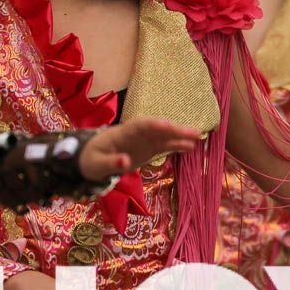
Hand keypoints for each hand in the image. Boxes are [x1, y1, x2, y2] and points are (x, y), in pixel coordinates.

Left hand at [80, 119, 200, 182]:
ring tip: (198, 137)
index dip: (155, 125)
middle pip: (158, 128)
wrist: (90, 160)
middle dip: (175, 129)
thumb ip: (111, 163)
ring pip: (164, 136)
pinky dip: (177, 145)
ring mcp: (144, 141)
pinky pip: (164, 146)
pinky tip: (190, 146)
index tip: (169, 126)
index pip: (141, 125)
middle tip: (194, 132)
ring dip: (180, 136)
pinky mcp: (148, 149)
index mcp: (123, 132)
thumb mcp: (96, 164)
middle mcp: (137, 133)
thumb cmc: (91, 160)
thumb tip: (125, 162)